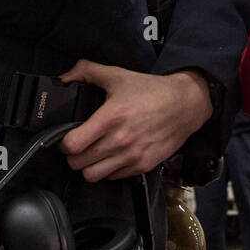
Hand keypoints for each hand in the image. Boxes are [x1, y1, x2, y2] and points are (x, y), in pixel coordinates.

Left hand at [57, 60, 212, 180]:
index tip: (67, 138)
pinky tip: (112, 157)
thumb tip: (64, 76)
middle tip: (79, 146)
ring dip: (89, 166)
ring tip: (93, 155)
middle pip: (78, 163)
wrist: (185, 104)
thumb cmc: (152, 91)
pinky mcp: (143, 165)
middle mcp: (120, 139)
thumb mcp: (119, 75)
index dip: (63, 143)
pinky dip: (108, 170)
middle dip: (74, 155)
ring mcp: (132, 155)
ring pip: (93, 176)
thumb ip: (87, 71)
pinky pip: (113, 178)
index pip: (73, 145)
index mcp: (111, 117)